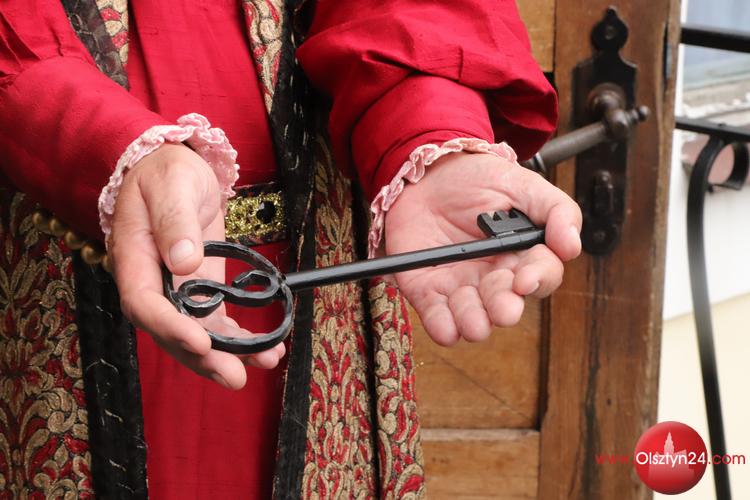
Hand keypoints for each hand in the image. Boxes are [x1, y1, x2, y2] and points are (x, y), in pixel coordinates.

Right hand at [108, 143, 284, 389]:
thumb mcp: (173, 186)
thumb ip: (176, 222)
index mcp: (134, 257)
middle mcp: (152, 282)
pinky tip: (266, 350)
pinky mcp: (200, 289)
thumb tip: (184, 261)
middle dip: (203, 357)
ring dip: (226, 354)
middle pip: (170, 330)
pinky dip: (239, 339)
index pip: (145, 303)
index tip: (201, 342)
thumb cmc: (168, 173)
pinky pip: (215, 321)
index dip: (171, 327)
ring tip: (264, 363)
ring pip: (195, 333)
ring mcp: (177, 289)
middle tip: (235, 376)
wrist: (176, 170)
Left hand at [384, 152, 581, 345]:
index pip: (540, 277)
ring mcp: (460, 287)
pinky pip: (437, 319)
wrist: (428, 171)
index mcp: (521, 256)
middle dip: (505, 309)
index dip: (537, 280)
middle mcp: (493, 278)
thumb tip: (571, 246)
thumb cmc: (477, 179)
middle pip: (506, 305)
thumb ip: (556, 210)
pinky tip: (446, 327)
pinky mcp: (427, 290)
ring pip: (474, 320)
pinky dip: (441, 327)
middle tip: (503, 307)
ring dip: (475, 323)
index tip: (525, 279)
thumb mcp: (522, 184)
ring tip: (474, 321)